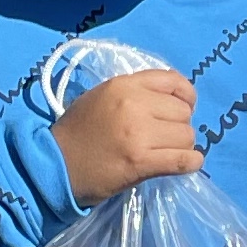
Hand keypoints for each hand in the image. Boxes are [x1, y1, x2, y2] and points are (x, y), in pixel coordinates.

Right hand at [57, 66, 202, 203]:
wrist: (55, 165)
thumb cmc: (78, 131)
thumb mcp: (102, 96)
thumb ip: (135, 91)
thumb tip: (171, 98)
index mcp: (124, 85)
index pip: (174, 81)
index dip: (186, 96)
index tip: (184, 107)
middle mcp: (134, 104)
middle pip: (183, 112)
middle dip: (179, 125)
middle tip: (166, 137)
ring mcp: (138, 134)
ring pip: (186, 136)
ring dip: (182, 146)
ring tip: (167, 152)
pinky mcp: (141, 162)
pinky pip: (183, 160)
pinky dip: (190, 163)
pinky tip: (186, 164)